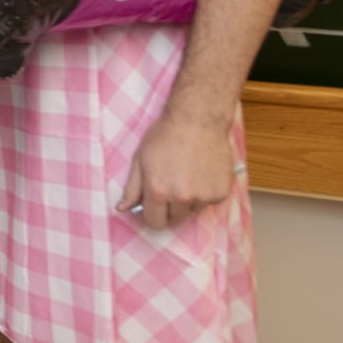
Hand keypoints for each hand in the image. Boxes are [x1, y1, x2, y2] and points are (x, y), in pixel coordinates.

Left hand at [116, 112, 239, 229]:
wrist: (198, 120)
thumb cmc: (165, 136)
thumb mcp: (140, 159)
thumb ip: (131, 188)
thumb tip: (122, 208)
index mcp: (158, 191)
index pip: (154, 222)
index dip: (152, 214)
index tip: (154, 206)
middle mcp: (182, 198)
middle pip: (174, 220)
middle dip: (169, 208)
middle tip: (171, 186)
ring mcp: (203, 197)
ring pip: (192, 210)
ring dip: (188, 201)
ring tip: (187, 175)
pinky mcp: (221, 193)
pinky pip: (209, 202)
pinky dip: (205, 192)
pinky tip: (201, 172)